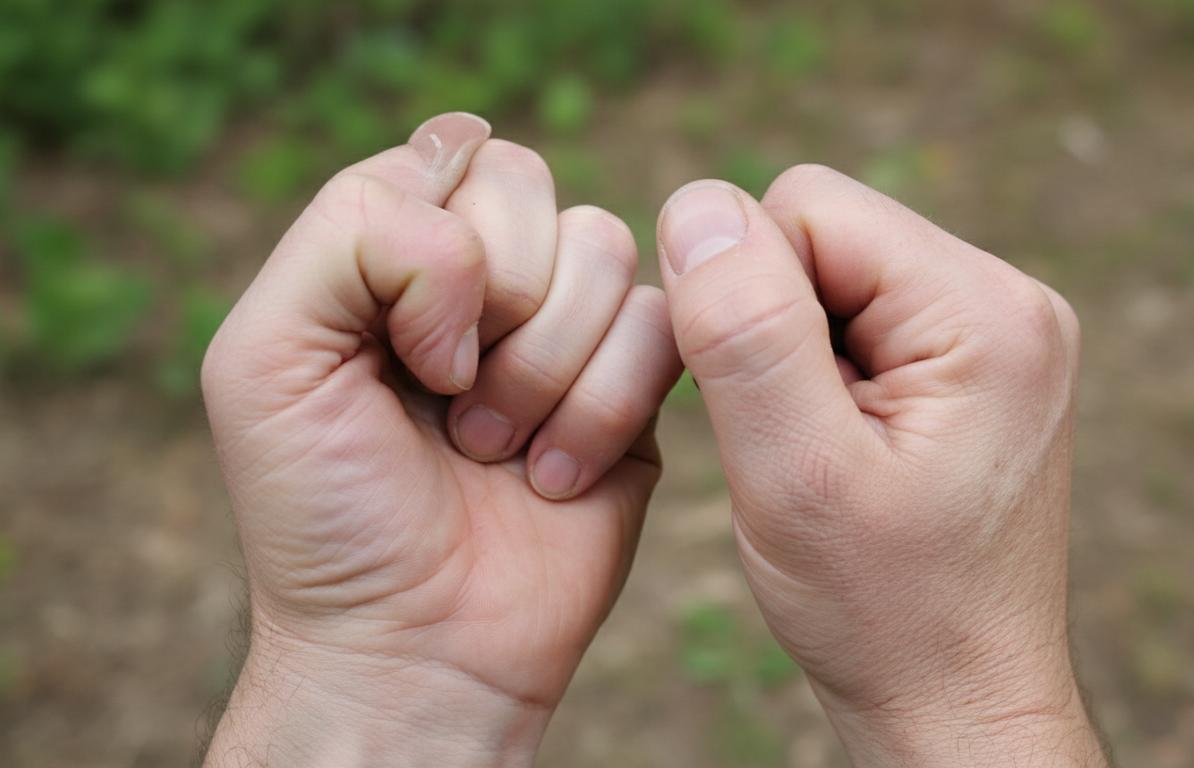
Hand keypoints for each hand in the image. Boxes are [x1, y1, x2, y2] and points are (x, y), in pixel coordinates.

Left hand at [201, 113, 680, 766]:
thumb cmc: (328, 514)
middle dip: (494, 305)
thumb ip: (349, 231)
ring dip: (540, 371)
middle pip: (535, 184)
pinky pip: (661, 327)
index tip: (401, 350)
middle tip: (449, 398)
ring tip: (491, 449)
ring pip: (607, 248)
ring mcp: (567, 331)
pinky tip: (551, 479)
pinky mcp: (637, 389)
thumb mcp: (268, 357)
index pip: (451, 156)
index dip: (437, 246)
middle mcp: (486, 280)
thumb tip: (474, 182)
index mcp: (396, 256)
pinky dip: (598, 412)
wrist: (414, 645)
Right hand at [656, 167, 1106, 766]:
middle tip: (791, 442)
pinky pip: (856, 319)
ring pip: (829, 276)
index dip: (744, 298)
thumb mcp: (796, 474)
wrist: (959, 705)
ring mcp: (995, 333)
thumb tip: (698, 203)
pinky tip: (837, 452)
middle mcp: (1008, 300)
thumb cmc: (884, 614)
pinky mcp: (970, 367)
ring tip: (817, 455)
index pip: (804, 207)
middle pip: (820, 232)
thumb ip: (745, 331)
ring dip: (791, 357)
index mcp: (985, 309)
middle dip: (770, 325)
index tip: (763, 412)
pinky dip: (818, 377)